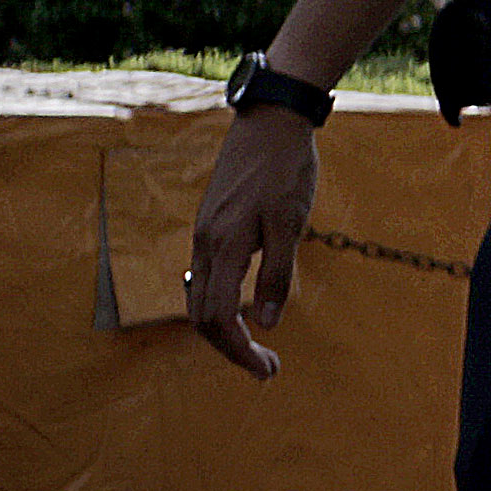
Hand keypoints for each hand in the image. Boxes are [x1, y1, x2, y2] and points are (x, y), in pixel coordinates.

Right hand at [187, 111, 317, 377]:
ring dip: (223, 329)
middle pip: (202, 317)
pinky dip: (218, 304)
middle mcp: (203, 245)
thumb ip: (276, 273)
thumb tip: (267, 323)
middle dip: (231, 348)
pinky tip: (240, 307)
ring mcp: (204, 234)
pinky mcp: (211, 224)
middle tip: (267, 369)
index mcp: (221, 248)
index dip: (239, 351)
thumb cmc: (285, 168)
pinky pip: (204, 277)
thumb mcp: (291, 221)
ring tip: (255, 346)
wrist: (270, 120)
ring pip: (199, 298)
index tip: (267, 371)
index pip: (217, 320)